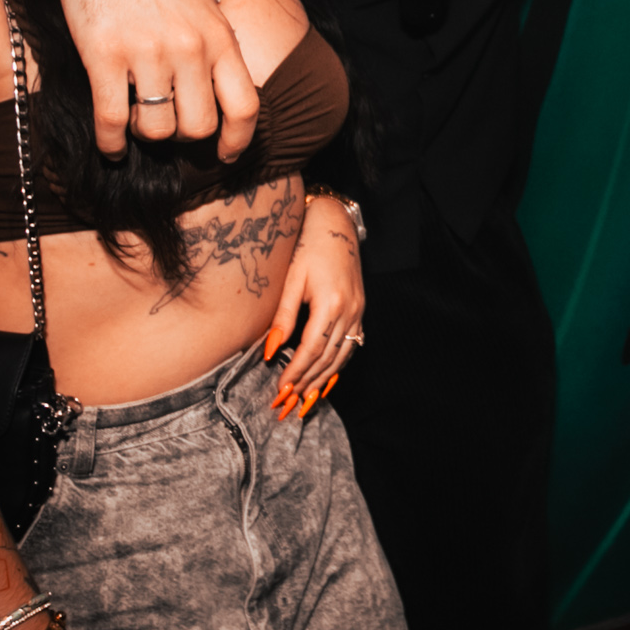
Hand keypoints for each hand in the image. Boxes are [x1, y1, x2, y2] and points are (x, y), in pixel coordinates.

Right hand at [48, 0, 258, 160]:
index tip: (225, 156)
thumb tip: (222, 106)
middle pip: (198, 128)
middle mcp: (190, 47)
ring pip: (156, 130)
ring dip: (144, 134)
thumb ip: (215, 52)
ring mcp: (147, 52)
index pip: (246, 107)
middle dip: (182, 137)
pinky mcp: (104, 55)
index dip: (238, 141)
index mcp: (220, 37)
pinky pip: (113, 121)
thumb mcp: (202, 9)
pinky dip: (111, 143)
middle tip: (166, 123)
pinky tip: (111, 145)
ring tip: (135, 116)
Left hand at [267, 192, 364, 419]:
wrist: (336, 224)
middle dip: (307, 384)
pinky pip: (351, 346)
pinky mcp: (360, 310)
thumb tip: (269, 351)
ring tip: (305, 399)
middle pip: (328, 359)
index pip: (311, 350)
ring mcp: (358, 312)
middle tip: (288, 404)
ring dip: (323, 380)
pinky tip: (327, 378)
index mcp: (330, 303)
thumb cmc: (308, 246)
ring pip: (342, 356)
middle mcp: (349, 311)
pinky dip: (338, 366)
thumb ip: (282, 316)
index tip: (280, 392)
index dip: (295, 373)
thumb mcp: (291, 279)